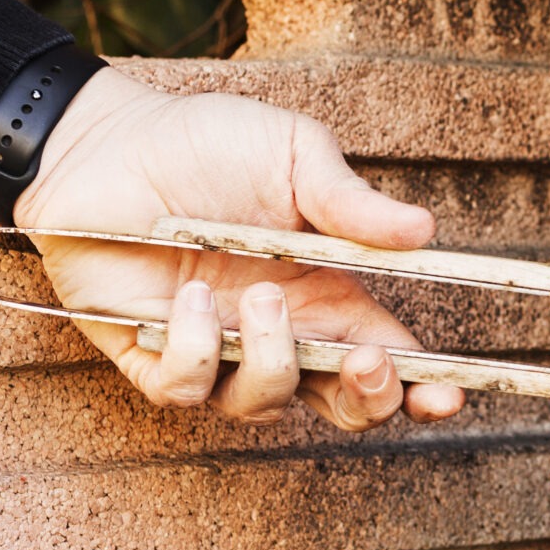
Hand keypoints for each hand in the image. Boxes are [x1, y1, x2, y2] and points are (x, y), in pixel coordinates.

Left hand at [12, 72, 464, 427]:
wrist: (102, 142)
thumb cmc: (204, 143)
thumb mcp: (293, 154)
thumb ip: (351, 202)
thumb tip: (424, 233)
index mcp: (327, 293)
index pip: (390, 360)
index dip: (424, 389)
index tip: (446, 394)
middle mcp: (279, 333)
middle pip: (343, 407)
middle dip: (368, 402)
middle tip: (363, 362)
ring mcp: (218, 350)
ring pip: (265, 405)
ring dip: (273, 360)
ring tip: (260, 297)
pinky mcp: (154, 356)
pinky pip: (187, 388)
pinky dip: (197, 351)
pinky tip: (189, 297)